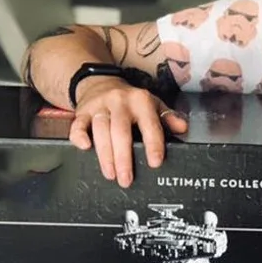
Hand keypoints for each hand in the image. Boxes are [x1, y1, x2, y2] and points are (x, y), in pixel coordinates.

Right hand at [68, 77, 187, 186]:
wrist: (101, 83)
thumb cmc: (130, 101)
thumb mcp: (153, 104)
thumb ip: (168, 118)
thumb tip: (182, 128)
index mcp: (141, 101)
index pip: (149, 125)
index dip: (153, 144)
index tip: (155, 162)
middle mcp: (120, 102)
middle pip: (121, 131)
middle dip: (124, 158)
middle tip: (126, 179)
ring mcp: (100, 106)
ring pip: (101, 131)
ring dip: (105, 155)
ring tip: (111, 174)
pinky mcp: (83, 112)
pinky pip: (78, 124)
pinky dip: (79, 136)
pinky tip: (85, 148)